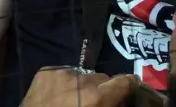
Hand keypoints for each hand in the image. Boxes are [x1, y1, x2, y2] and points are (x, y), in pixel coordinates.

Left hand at [22, 67, 140, 106]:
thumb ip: (109, 105)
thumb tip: (120, 100)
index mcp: (96, 97)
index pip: (123, 81)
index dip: (129, 83)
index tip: (131, 85)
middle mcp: (80, 79)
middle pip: (101, 77)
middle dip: (101, 88)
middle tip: (94, 101)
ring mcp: (60, 73)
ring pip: (82, 74)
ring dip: (81, 84)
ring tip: (73, 99)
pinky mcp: (44, 71)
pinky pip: (63, 73)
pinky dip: (64, 82)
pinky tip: (58, 94)